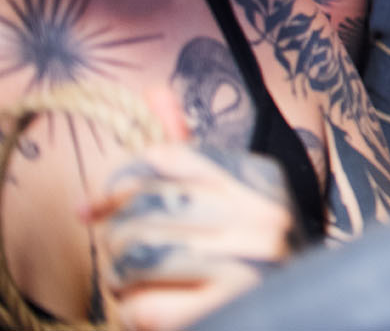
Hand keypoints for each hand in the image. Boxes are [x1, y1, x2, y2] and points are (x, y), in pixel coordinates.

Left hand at [82, 142, 301, 330]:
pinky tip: (160, 314)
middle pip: (144, 208)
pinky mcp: (225, 311)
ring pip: (137, 255)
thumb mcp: (222, 201)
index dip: (118, 184)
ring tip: (147, 286)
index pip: (168, 158)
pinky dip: (137, 314)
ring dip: (126, 279)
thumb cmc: (240, 260)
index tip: (91, 209)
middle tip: (129, 258)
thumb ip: (186, 152)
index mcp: (264, 181)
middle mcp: (266, 219)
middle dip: (121, 238)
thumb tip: (153, 91)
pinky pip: (143, 305)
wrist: (287, 318)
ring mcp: (250, 267)